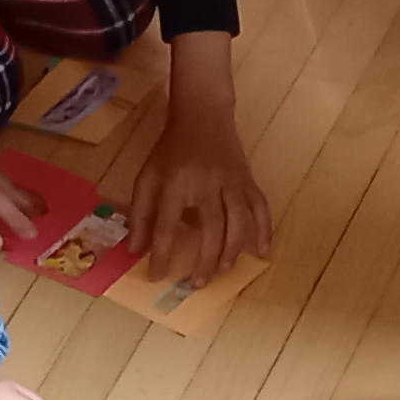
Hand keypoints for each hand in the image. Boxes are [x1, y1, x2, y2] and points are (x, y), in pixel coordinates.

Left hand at [118, 62, 271, 288]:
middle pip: (210, 228)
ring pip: (238, 221)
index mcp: (175, 182)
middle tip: (198, 283)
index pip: (166, 225)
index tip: (156, 276)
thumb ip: (140, 212)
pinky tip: (261, 251)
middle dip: (205, 259)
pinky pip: (260, 207)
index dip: (161, 254)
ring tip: (223, 270)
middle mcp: (206, 183)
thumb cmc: (171, 150)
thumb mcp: (147, 176)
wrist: (203, 116)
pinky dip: (264, 230)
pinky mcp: (248, 180)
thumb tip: (135, 249)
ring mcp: (231, 182)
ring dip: (232, 250)